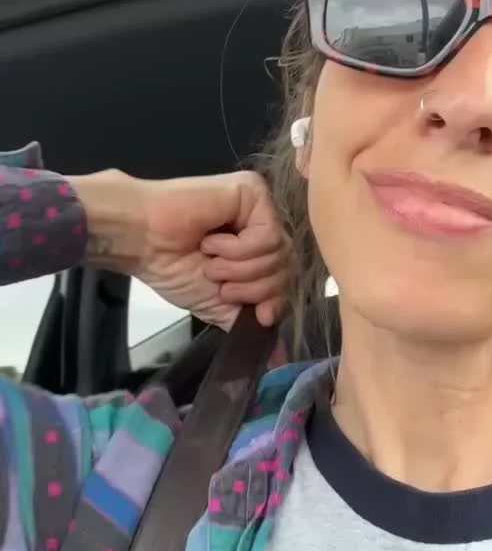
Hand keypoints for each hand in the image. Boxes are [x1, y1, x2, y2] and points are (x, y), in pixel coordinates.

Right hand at [138, 171, 291, 329]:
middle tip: (220, 284)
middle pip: (288, 268)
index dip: (276, 301)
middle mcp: (263, 224)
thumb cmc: (172, 266)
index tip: (258, 315)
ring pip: (280, 253)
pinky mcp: (254, 191)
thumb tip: (279, 359)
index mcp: (257, 248)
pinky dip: (238, 250)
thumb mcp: (218, 304)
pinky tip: (211, 242)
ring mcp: (260, 207)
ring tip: (210, 262)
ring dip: (239, 268)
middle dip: (253, 288)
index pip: (288, 279)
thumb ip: (249, 321)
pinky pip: (268, 235)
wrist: (142, 241)